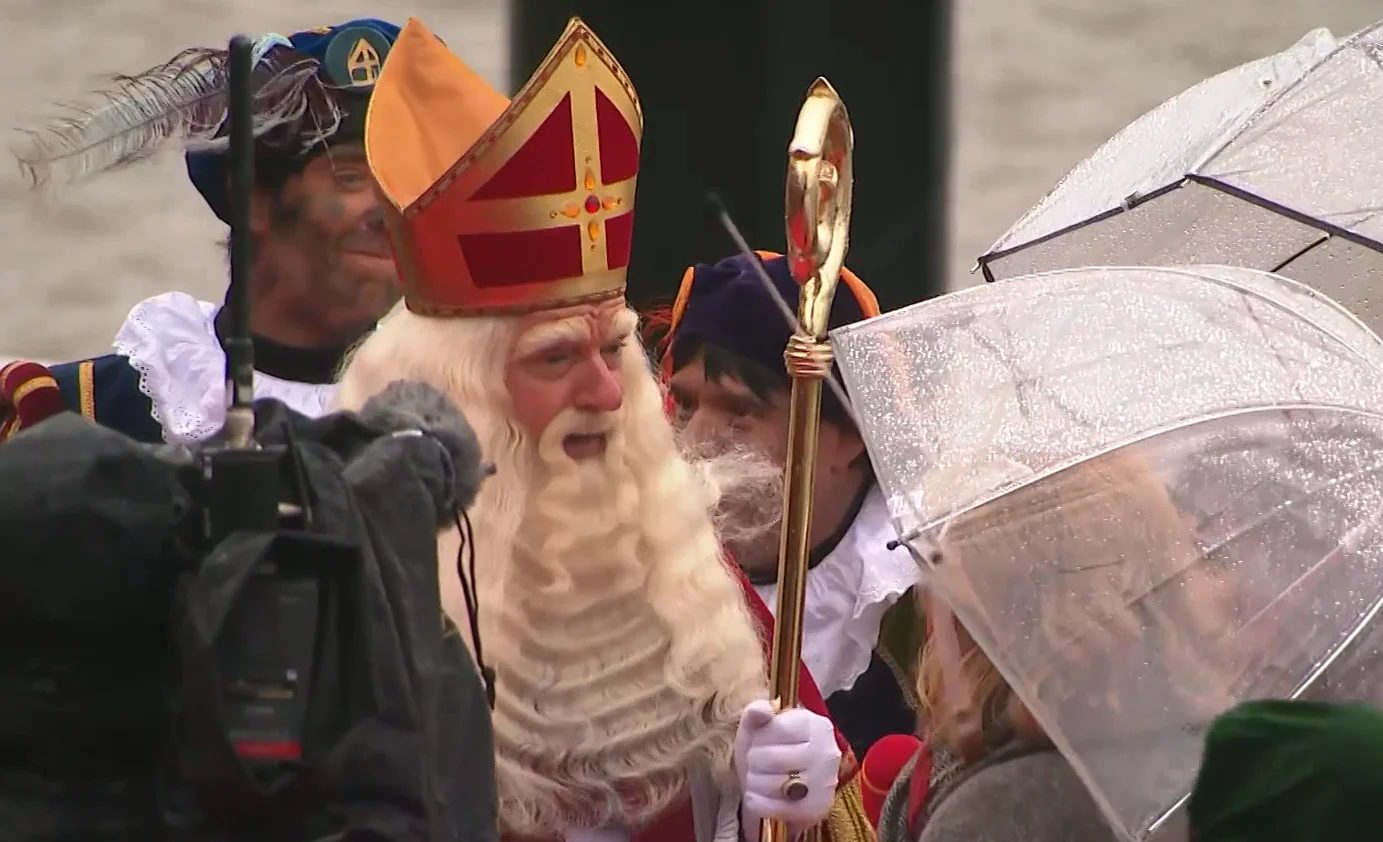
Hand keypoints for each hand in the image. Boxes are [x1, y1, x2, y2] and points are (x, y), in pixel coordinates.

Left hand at [734, 699, 840, 840]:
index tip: (760, 741)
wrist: (778, 786)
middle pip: (773, 758)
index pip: (778, 729)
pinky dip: (758, 803)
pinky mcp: (816, 809)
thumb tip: (762, 709)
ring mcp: (825, 783)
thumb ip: (756, 712)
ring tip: (758, 778)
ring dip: (754, 782)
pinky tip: (759, 796)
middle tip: (756, 763)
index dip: (760, 737)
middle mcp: (827, 752)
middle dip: (754, 761)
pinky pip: (773, 807)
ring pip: (772, 784)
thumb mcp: (759, 726)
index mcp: (816, 725)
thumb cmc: (768, 750)